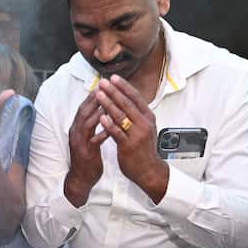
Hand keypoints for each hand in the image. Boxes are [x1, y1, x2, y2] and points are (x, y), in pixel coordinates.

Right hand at [64, 94, 106, 206]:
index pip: (84, 107)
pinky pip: (93, 141)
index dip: (93, 96)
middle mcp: (75, 133)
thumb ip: (92, 125)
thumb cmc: (88, 158)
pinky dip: (102, 133)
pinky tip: (111, 128)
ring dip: (98, 113)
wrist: (81, 179)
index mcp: (76, 128)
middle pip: (83, 111)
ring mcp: (79, 143)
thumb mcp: (88, 138)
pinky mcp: (85, 153)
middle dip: (94, 99)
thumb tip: (101, 110)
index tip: (104, 86)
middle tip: (106, 88)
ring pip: (87, 123)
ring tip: (109, 103)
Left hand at [95, 76, 166, 199]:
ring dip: (109, 104)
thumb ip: (136, 114)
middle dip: (114, 91)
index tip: (113, 77)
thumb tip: (125, 98)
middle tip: (103, 82)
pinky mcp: (128, 146)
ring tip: (99, 95)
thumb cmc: (144, 149)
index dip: (124, 87)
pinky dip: (109, 124)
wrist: (149, 170)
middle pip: (127, 104)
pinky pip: (117, 132)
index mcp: (148, 117)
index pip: (136, 97)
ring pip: (121, 116)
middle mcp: (144, 124)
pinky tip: (101, 116)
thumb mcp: (144, 128)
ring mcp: (137, 135)